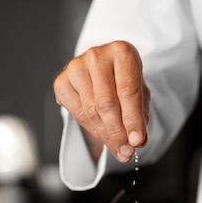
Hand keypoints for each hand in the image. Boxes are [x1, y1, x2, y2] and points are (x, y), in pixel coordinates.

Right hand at [53, 40, 149, 162]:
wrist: (104, 69)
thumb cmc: (124, 80)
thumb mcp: (140, 94)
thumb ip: (140, 116)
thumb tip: (136, 142)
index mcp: (122, 51)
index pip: (128, 91)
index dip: (132, 119)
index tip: (136, 141)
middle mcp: (96, 55)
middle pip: (106, 103)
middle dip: (117, 132)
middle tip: (126, 151)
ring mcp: (75, 67)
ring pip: (90, 111)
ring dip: (105, 134)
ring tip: (117, 146)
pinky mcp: (61, 81)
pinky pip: (76, 113)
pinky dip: (91, 129)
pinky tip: (102, 132)